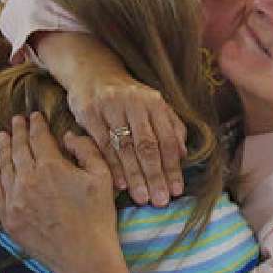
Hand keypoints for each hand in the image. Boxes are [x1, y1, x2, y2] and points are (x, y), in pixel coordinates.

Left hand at [0, 113, 119, 272]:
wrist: (84, 257)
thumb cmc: (98, 217)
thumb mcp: (102, 177)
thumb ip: (86, 150)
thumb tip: (68, 136)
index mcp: (51, 166)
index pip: (39, 138)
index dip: (36, 124)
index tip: (34, 116)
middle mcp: (28, 180)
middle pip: (19, 149)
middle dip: (18, 132)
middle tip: (16, 120)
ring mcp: (15, 200)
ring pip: (5, 167)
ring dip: (3, 149)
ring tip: (3, 137)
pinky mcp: (9, 218)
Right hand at [66, 73, 186, 207]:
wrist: (93, 72)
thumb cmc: (128, 96)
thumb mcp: (153, 105)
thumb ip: (171, 126)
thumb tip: (183, 154)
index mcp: (154, 102)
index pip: (166, 139)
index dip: (172, 166)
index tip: (177, 190)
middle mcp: (134, 102)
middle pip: (147, 145)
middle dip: (155, 176)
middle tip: (160, 200)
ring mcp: (110, 107)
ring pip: (125, 148)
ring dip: (135, 176)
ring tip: (143, 198)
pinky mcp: (89, 112)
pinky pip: (103, 145)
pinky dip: (112, 166)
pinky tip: (120, 185)